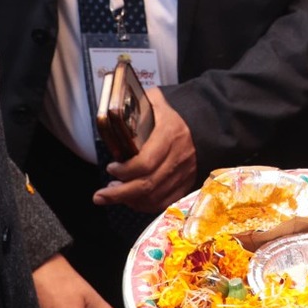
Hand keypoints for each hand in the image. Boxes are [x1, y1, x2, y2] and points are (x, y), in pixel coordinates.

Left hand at [96, 90, 196, 212]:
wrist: (205, 121)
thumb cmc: (174, 112)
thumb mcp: (155, 101)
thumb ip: (134, 105)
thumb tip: (111, 109)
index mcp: (170, 134)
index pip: (145, 163)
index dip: (125, 171)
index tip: (111, 168)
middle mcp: (179, 157)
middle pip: (147, 185)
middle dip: (119, 194)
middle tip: (101, 195)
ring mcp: (184, 173)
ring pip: (154, 198)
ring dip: (130, 200)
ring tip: (114, 194)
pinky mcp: (186, 184)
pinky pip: (164, 202)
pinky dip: (145, 206)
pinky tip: (132, 200)